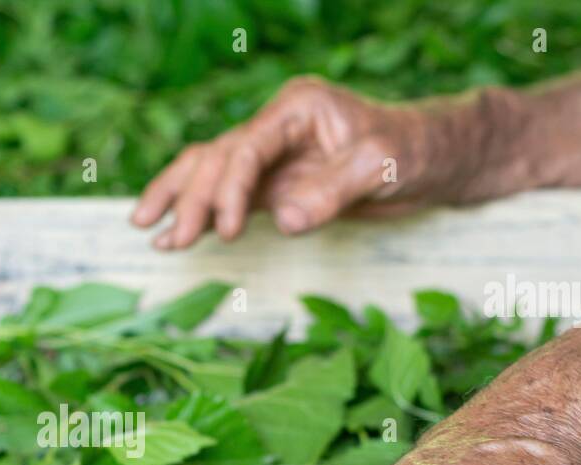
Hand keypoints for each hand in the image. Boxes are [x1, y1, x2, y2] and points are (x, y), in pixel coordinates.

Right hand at [131, 76, 445, 248]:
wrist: (433, 158)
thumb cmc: (413, 149)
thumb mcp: (381, 166)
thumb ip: (333, 192)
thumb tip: (285, 220)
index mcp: (297, 109)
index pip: (247, 148)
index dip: (229, 189)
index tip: (224, 230)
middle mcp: (276, 128)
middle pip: (217, 159)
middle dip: (191, 199)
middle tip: (173, 239)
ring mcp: (271, 157)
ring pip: (210, 172)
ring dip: (179, 199)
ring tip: (146, 228)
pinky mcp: (273, 185)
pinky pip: (226, 196)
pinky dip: (199, 214)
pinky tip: (171, 234)